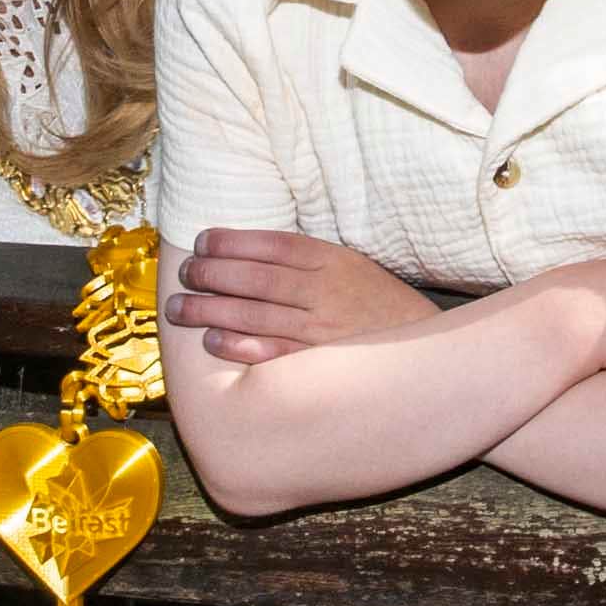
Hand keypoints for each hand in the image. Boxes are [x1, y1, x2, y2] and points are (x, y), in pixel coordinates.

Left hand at [171, 229, 434, 361]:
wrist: (425, 355)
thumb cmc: (378, 307)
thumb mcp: (351, 268)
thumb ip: (309, 260)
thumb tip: (251, 251)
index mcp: (333, 261)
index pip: (273, 244)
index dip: (233, 241)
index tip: (202, 242)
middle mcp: (325, 292)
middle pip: (255, 278)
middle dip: (211, 274)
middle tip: (183, 274)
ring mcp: (321, 330)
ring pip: (254, 314)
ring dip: (210, 310)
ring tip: (179, 307)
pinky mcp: (318, 365)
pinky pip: (271, 353)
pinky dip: (239, 346)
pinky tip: (212, 341)